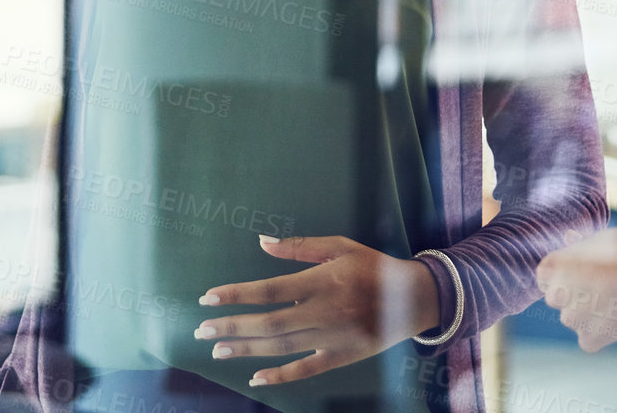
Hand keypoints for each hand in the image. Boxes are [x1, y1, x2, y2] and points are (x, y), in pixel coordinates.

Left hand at [193, 235, 440, 386]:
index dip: (237, 294)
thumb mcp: (340, 246)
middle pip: (270, 323)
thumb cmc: (372, 267)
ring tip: (217, 350)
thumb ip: (300, 247)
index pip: (270, 290)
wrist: (414, 298)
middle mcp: (326, 311)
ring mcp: (334, 338)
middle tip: (201, 331)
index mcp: (323, 280)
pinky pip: (306, 369)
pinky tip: (254, 376)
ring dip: (246, 348)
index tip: (208, 297)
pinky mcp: (342, 357)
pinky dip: (280, 375)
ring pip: (282, 347)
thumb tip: (262, 241)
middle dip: (232, 326)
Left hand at [536, 226, 616, 352]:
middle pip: (557, 298)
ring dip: (587, 315)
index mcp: (549, 267)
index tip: (583, 273)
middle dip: (574, 296)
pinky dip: (599, 334)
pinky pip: (588, 340)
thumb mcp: (597, 238)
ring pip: (573, 319)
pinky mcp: (589, 338)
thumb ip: (579, 246)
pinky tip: (615, 320)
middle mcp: (555, 294)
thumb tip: (570, 238)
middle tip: (601, 288)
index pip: (545, 277)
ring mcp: (571, 318)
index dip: (564, 275)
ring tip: (614, 302)